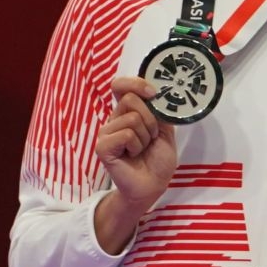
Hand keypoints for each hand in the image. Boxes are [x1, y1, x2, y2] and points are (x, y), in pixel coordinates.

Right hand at [95, 75, 177, 209]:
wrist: (154, 183)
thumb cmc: (158, 158)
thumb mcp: (164, 129)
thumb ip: (158, 110)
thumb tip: (157, 91)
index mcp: (127, 112)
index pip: (121, 85)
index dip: (136, 83)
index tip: (153, 93)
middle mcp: (114, 119)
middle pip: (131, 100)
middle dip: (150, 120)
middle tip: (150, 137)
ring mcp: (106, 132)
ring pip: (131, 119)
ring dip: (145, 136)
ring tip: (142, 149)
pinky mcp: (102, 146)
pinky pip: (125, 134)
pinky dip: (136, 145)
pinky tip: (132, 155)